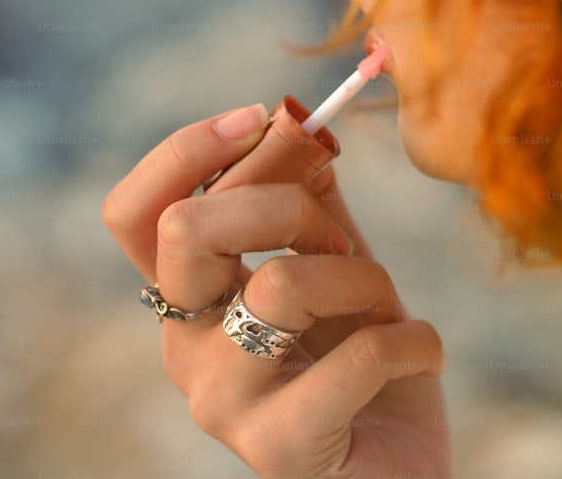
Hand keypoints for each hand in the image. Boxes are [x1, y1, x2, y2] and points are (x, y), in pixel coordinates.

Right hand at [102, 103, 449, 477]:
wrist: (398, 469)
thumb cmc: (362, 366)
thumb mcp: (338, 269)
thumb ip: (313, 202)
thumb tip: (295, 117)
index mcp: (191, 298)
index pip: (137, 213)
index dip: (187, 152)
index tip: (260, 118)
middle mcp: (186, 348)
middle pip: (188, 229)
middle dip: (285, 205)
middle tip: (336, 237)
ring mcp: (224, 404)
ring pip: (282, 284)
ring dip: (364, 276)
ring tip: (391, 305)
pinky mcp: (281, 450)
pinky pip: (356, 357)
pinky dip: (413, 339)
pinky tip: (424, 354)